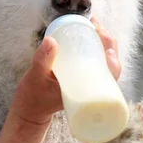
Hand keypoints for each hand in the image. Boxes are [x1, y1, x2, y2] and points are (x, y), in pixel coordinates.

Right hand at [0, 18, 121, 142]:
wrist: (29, 115)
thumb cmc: (34, 102)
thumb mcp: (36, 84)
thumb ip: (41, 64)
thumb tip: (52, 41)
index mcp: (88, 90)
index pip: (111, 70)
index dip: (113, 54)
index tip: (107, 39)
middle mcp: (92, 88)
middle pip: (110, 62)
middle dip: (108, 43)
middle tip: (99, 29)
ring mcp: (88, 84)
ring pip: (103, 62)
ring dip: (104, 43)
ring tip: (96, 27)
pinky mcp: (81, 81)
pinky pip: (95, 64)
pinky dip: (98, 49)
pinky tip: (97, 33)